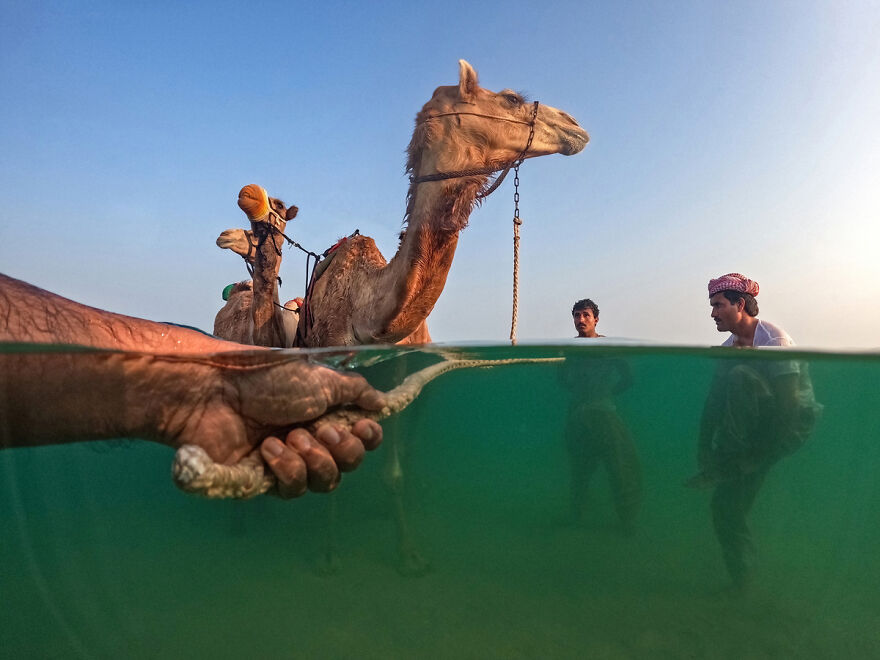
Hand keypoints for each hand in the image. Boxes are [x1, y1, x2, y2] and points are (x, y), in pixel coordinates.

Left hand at [153, 351, 384, 497]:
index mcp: (326, 413)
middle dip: (341, 449)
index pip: (362, 438)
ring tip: (289, 437)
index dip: (366, 438)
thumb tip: (383, 402)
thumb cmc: (267, 380)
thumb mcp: (319, 377)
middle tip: (320, 430)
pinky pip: (293, 489)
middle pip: (348, 464)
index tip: (361, 427)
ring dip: (312, 459)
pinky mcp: (265, 482)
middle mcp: (312, 439)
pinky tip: (269, 450)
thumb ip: (355, 391)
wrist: (217, 396)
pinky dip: (286, 469)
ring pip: (325, 482)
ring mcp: (288, 463)